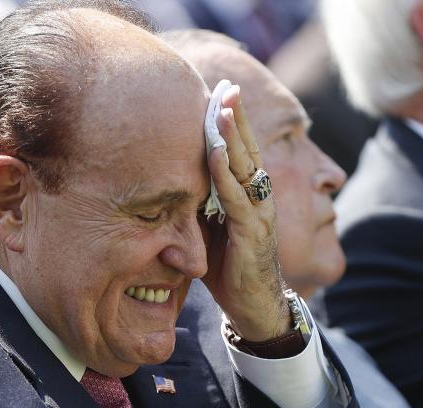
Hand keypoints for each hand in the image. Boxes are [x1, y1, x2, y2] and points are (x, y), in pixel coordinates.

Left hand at [200, 86, 290, 341]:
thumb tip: (164, 184)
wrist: (254, 308)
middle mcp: (257, 199)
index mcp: (246, 195)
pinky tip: (218, 153)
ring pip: (247, 168)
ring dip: (234, 136)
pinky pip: (239, 199)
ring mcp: (258, 215)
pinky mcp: (253, 234)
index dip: (230, 122)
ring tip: (222, 108)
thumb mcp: (206, 229)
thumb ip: (195, 205)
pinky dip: (227, 174)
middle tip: (228, 84)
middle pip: (247, 149)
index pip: (239, 151)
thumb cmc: (229, 267)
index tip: (220, 92)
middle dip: (236, 116)